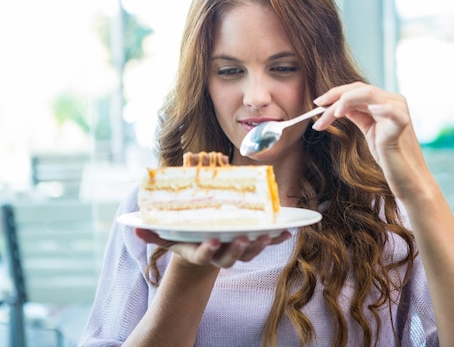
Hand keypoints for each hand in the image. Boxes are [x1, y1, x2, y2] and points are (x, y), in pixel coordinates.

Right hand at [135, 228, 291, 267]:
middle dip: (238, 249)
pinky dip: (277, 239)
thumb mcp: (170, 233)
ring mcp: (236, 251)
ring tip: (267, 235)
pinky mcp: (250, 244)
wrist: (205, 245)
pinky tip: (288, 231)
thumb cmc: (187, 235)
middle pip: (230, 257)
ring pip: (249, 253)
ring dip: (259, 245)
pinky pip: (266, 243)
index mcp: (200, 252)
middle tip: (244, 238)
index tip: (213, 240)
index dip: (209, 250)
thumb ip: (154, 230)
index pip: (204, 255)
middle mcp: (219, 255)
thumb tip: (134, 226)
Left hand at [313, 82, 428, 198]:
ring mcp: (399, 110)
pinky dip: (380, 108)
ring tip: (332, 115)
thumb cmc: (389, 156)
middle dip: (335, 97)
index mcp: (386, 101)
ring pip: (368, 94)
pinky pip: (391, 111)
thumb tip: (338, 105)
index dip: (336, 93)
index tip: (318, 103)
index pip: (357, 89)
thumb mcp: (369, 130)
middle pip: (359, 89)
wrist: (406, 177)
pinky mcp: (402, 124)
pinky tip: (368, 110)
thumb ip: (357, 115)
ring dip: (345, 102)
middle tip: (317, 107)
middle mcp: (394, 101)